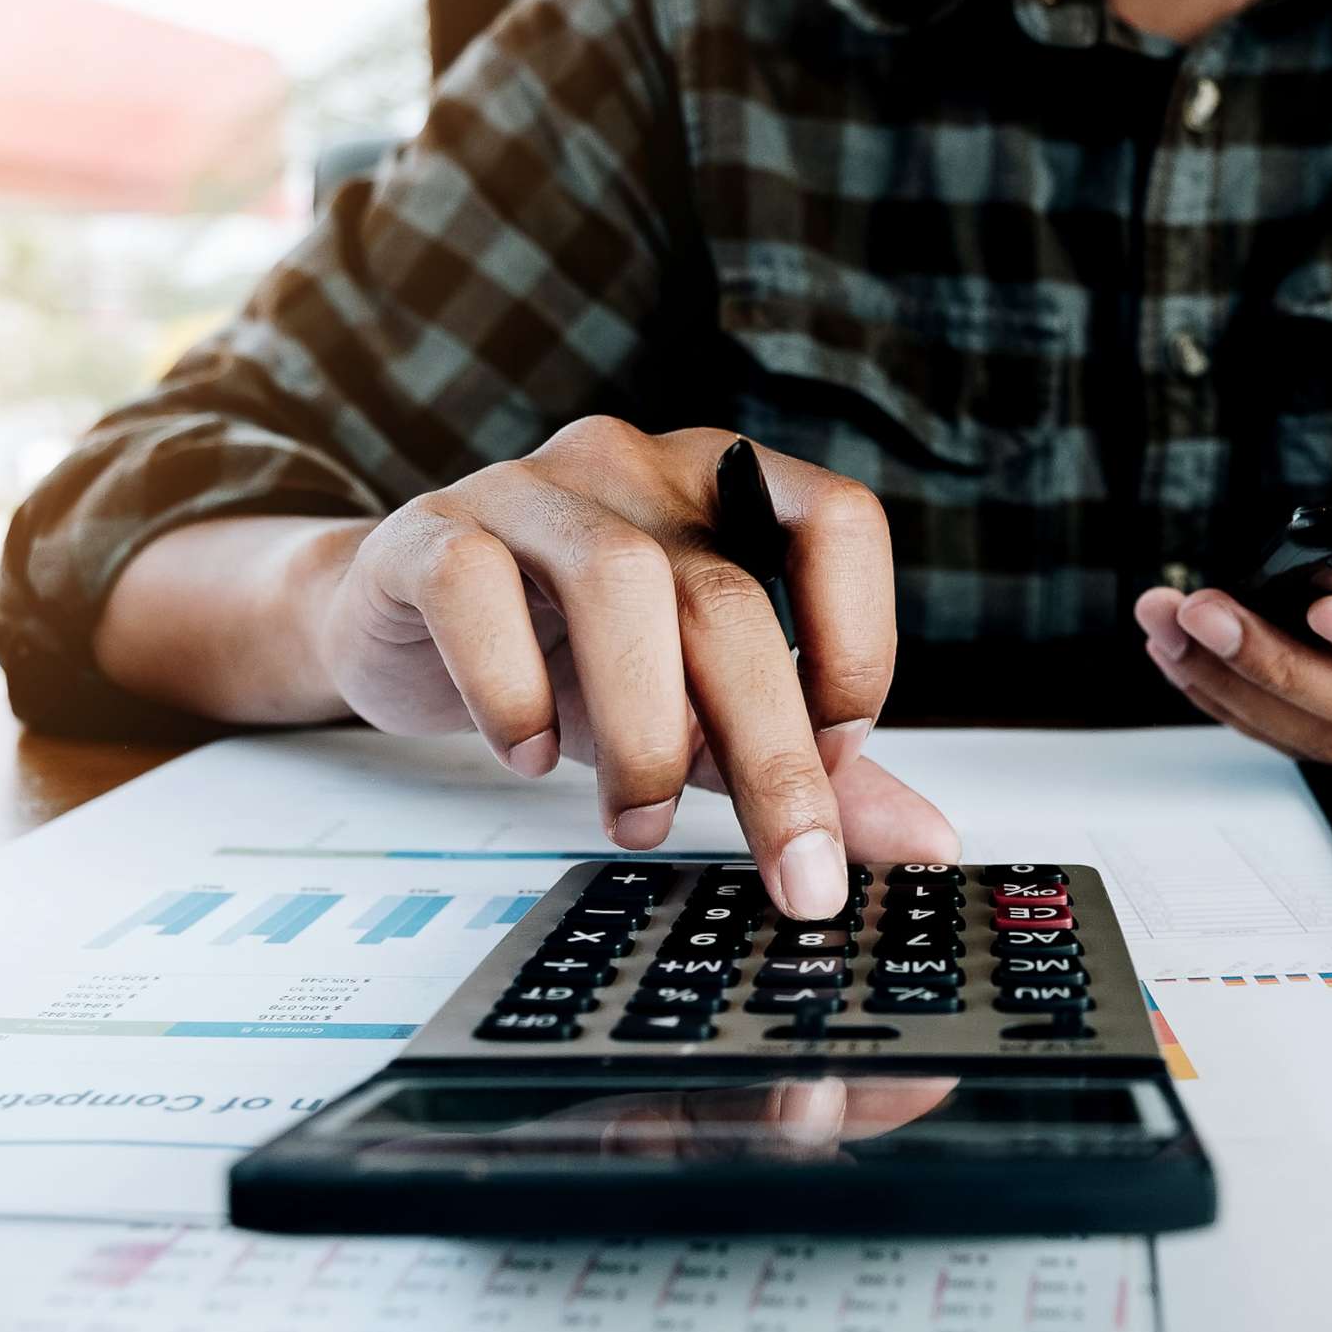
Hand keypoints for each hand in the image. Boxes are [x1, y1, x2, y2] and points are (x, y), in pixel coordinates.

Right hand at [319, 417, 957, 914]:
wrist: (404, 625)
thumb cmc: (571, 653)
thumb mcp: (705, 710)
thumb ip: (810, 766)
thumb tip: (926, 845)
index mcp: (729, 486)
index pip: (839, 522)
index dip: (858, 641)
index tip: (839, 754)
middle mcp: (640, 467)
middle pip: (729, 597)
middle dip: (770, 751)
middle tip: (788, 865)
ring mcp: (531, 490)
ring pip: (618, 581)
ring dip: (645, 726)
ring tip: (639, 815)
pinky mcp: (431, 532)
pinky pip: (476, 586)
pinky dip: (510, 687)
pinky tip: (527, 754)